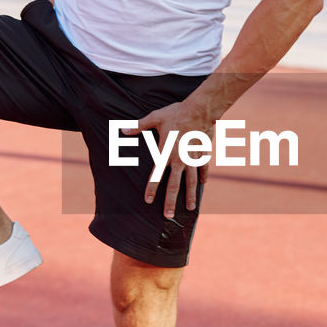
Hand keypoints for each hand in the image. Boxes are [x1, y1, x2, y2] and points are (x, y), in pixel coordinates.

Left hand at [122, 98, 216, 218]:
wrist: (200, 110)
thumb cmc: (176, 113)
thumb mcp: (155, 118)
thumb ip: (139, 126)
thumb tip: (123, 129)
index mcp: (165, 153)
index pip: (156, 176)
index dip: (151, 189)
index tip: (148, 201)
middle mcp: (179, 160)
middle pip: (174, 186)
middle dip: (170, 202)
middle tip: (169, 216)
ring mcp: (192, 159)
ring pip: (191, 182)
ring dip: (190, 196)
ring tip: (190, 208)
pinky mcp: (203, 154)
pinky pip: (203, 168)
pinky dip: (202, 177)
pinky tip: (202, 185)